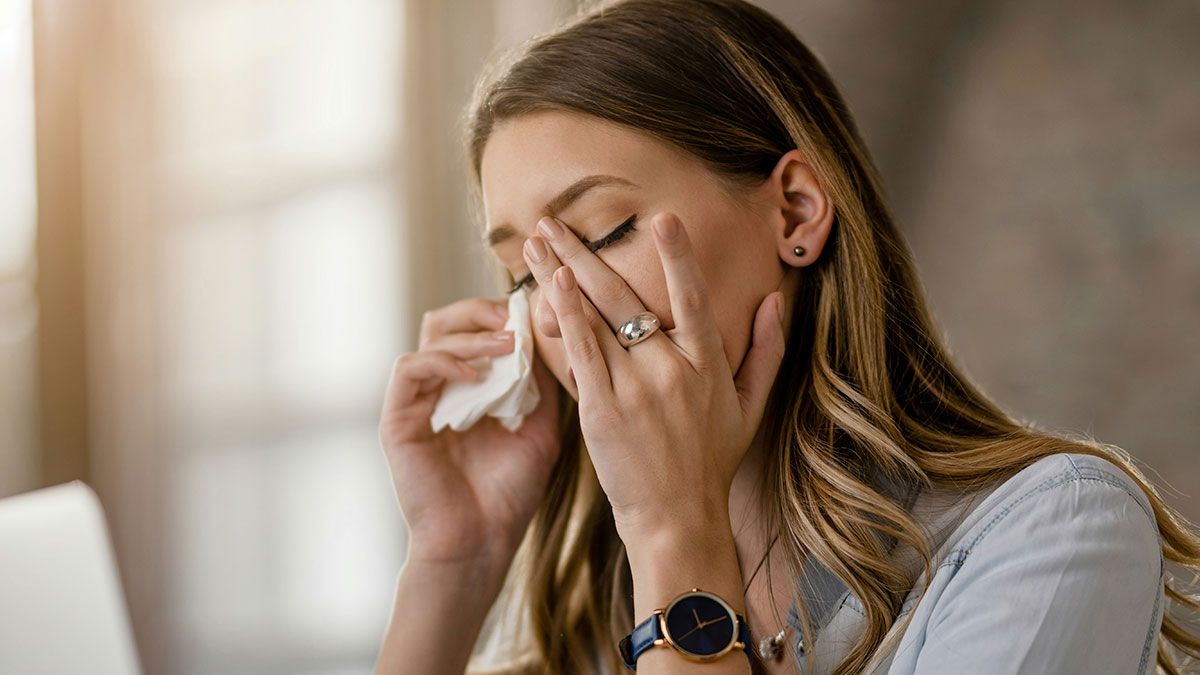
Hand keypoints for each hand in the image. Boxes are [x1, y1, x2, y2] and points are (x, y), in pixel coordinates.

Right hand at [379, 296, 562, 582]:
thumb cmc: (509, 493)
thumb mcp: (540, 429)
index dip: (502, 314)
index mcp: (471, 389)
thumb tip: (549, 337)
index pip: (477, 329)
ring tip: (506, 343)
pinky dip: (442, 362)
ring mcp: (416, 402)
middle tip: (515, 318)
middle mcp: (440, 389)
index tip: (535, 313)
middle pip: (448, 321)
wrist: (481, 543)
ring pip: (430, 337)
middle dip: (483, 311)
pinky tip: (475, 376)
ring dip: (470, 334)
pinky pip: (409, 369)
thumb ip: (541, 385)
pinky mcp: (397, 419)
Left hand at [521, 212, 785, 544]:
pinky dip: (566, 316)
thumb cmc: (711, 462)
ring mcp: (635, 389)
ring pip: (595, 317)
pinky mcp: (602, 410)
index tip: (662, 218)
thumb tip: (776, 299)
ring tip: (534, 239)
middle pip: (626, 297)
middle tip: (553, 219)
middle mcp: (672, 369)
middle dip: (586, 252)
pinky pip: (581, 353)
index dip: (679, 257)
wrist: (678, 518)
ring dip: (560, 272)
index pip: (694, 299)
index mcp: (708, 364)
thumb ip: (766, 350)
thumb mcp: (751, 407)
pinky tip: (548, 284)